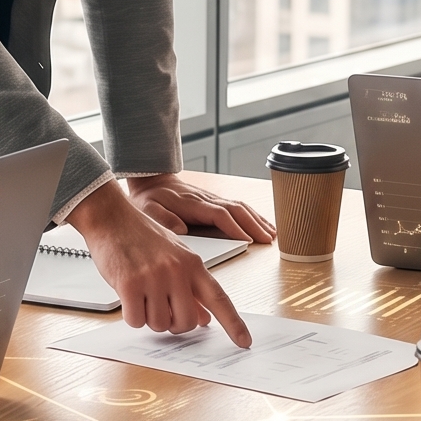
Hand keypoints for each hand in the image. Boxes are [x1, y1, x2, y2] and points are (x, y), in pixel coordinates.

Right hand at [69, 179, 251, 347]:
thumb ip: (191, 288)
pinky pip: (136, 320)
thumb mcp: (174, 258)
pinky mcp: (130, 284)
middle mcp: (177, 271)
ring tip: (142, 294)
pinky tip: (128, 296)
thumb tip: (203, 319)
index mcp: (193, 264)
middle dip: (173, 324)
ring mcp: (154, 277)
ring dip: (148, 317)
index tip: (244, 342)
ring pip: (158, 324)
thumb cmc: (142, 237)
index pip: (219, 298)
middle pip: (185, 322)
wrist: (112, 217)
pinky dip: (132, 316)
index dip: (233, 324)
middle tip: (161, 309)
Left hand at [123, 172, 274, 246]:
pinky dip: (253, 215)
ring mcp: (212, 199)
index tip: (248, 240)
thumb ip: (163, 219)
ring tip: (272, 235)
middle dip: (255, 225)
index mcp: (192, 204)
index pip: (220, 214)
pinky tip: (261, 224)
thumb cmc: (149, 198)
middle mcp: (206, 199)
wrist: (151, 180)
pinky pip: (238, 206)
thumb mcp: (148, 209)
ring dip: (258, 220)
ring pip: (241, 207)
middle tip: (268, 240)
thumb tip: (180, 229)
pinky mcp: (214, 201)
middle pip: (237, 210)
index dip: (235, 227)